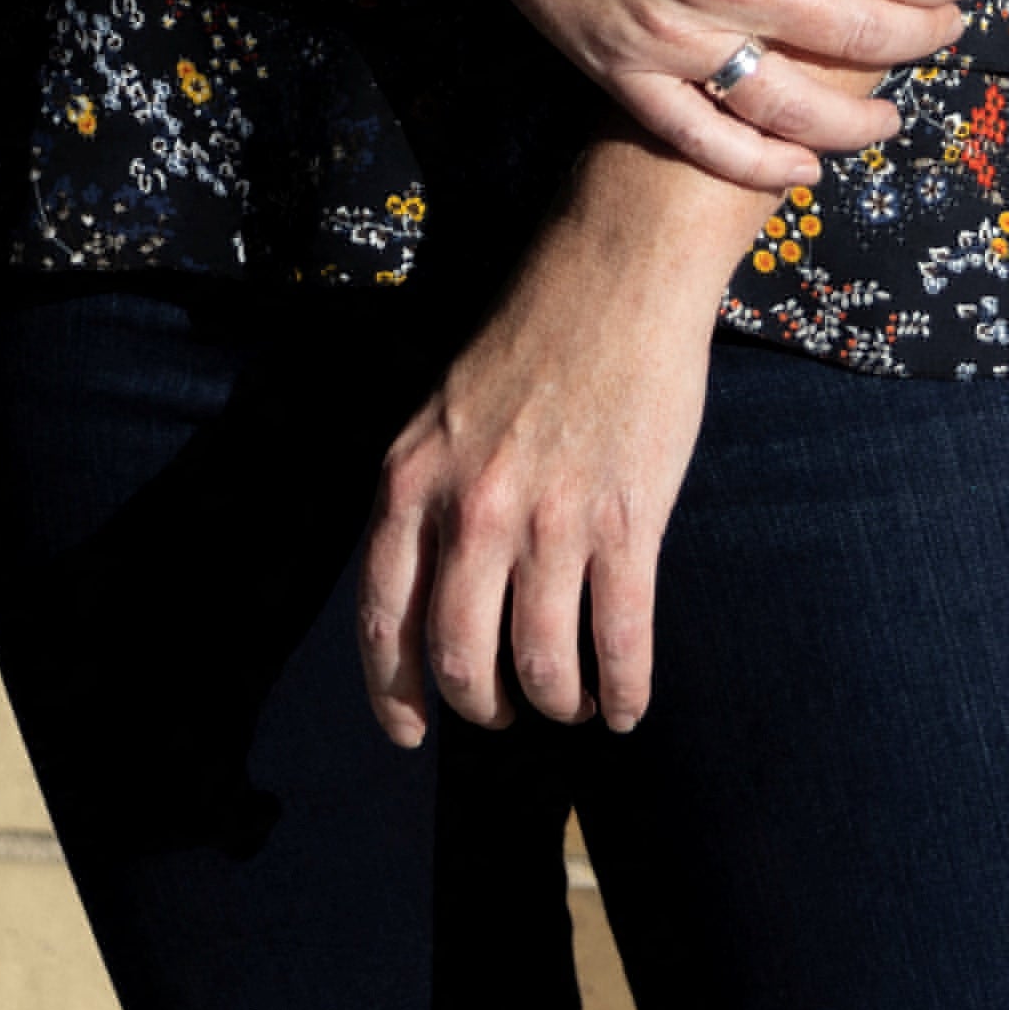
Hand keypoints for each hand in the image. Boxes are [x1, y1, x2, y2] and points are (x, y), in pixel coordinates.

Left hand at [357, 165, 743, 739]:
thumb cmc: (527, 340)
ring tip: (568, 704)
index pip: (382, 617)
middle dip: (482, 706)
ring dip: (555, 701)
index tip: (410, 734)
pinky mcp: (625, 521)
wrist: (612, 275)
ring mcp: (550, 519)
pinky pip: (619, 640)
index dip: (393, 693)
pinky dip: (622, 691)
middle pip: (460, 657)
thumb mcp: (437, 415)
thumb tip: (426, 593)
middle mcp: (470, 508)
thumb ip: (425, 498)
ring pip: (541, 661)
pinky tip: (625, 707)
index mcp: (411, 481)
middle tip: (502, 714)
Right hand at [407, 0, 971, 191]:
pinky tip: (803, 167)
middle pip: (855, 32)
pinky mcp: (620, 68)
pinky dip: (759, 166)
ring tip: (887, 120)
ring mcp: (667, 29)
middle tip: (944, 36)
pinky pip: (701, 140)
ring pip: (789, 105)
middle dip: (918, 41)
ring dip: (854, 124)